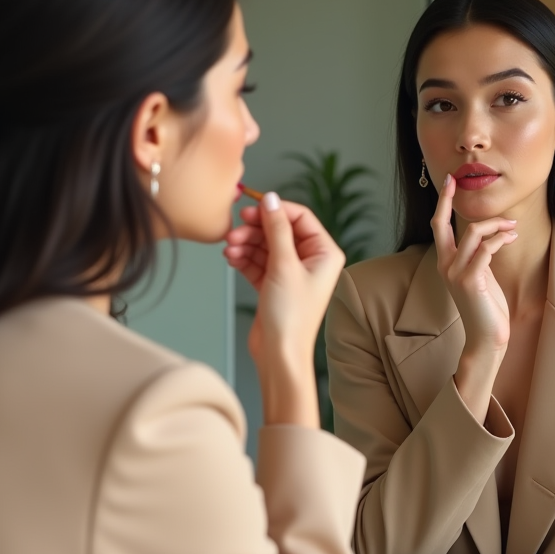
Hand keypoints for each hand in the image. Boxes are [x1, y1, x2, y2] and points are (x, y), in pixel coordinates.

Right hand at [224, 192, 344, 426]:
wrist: (279, 353)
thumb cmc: (290, 316)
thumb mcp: (283, 265)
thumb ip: (277, 229)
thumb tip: (271, 199)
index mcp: (325, 253)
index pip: (300, 217)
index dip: (275, 210)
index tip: (252, 208)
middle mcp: (311, 261)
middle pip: (280, 230)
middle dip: (256, 229)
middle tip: (236, 230)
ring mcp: (291, 273)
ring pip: (266, 245)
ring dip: (246, 244)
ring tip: (230, 248)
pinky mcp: (274, 284)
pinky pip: (258, 262)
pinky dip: (244, 258)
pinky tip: (231, 258)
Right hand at [432, 173, 516, 418]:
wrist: (487, 337)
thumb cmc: (487, 307)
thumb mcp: (481, 275)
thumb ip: (479, 255)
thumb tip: (490, 234)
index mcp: (446, 263)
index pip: (438, 227)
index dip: (442, 203)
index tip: (449, 182)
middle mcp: (445, 266)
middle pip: (441, 224)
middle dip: (448, 200)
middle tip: (459, 181)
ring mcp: (455, 274)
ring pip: (471, 234)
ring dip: (495, 225)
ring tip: (513, 227)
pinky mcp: (470, 281)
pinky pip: (485, 250)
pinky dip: (500, 239)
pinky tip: (512, 237)